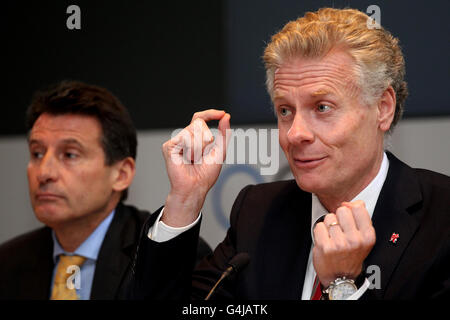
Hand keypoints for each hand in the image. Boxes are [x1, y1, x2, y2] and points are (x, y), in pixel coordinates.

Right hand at [162, 109, 230, 226]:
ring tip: (194, 159)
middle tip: (202, 154)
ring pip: (193, 130)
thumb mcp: (220, 151)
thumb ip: (224, 133)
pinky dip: (191, 149)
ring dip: (200, 147)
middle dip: (207, 139)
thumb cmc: (206, 173)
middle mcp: (184, 137)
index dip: (211, 113)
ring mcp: (176, 141)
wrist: (195, 187)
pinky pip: (185, 138)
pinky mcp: (169, 146)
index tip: (222, 113)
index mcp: (195, 137)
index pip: (200, 118)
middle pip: (199, 123)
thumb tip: (226, 116)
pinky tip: (187, 159)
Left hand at [312, 200, 375, 286]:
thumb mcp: (363, 238)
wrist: (341, 278)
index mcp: (367, 236)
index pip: (358, 208)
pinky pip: (319, 226)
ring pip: (329, 217)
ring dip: (328, 225)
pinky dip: (320, 232)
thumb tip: (354, 202)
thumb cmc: (351, 257)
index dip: (350, 209)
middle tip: (340, 229)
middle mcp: (355, 240)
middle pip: (342, 210)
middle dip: (339, 217)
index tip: (348, 216)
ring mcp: (340, 244)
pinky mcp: (325, 246)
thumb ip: (361, 219)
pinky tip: (326, 240)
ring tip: (333, 237)